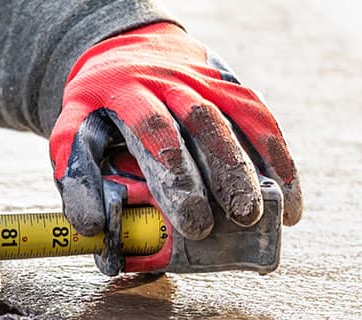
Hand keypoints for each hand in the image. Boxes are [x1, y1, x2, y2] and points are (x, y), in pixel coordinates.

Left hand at [50, 22, 301, 244]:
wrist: (126, 50)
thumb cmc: (98, 109)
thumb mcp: (72, 129)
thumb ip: (76, 175)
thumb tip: (91, 227)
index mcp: (125, 91)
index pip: (153, 128)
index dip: (173, 174)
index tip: (187, 221)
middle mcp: (168, 80)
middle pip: (200, 123)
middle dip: (219, 174)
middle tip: (229, 221)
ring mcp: (202, 80)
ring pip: (235, 119)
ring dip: (252, 167)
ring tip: (262, 215)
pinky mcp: (228, 85)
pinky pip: (258, 117)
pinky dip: (277, 156)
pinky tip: (288, 197)